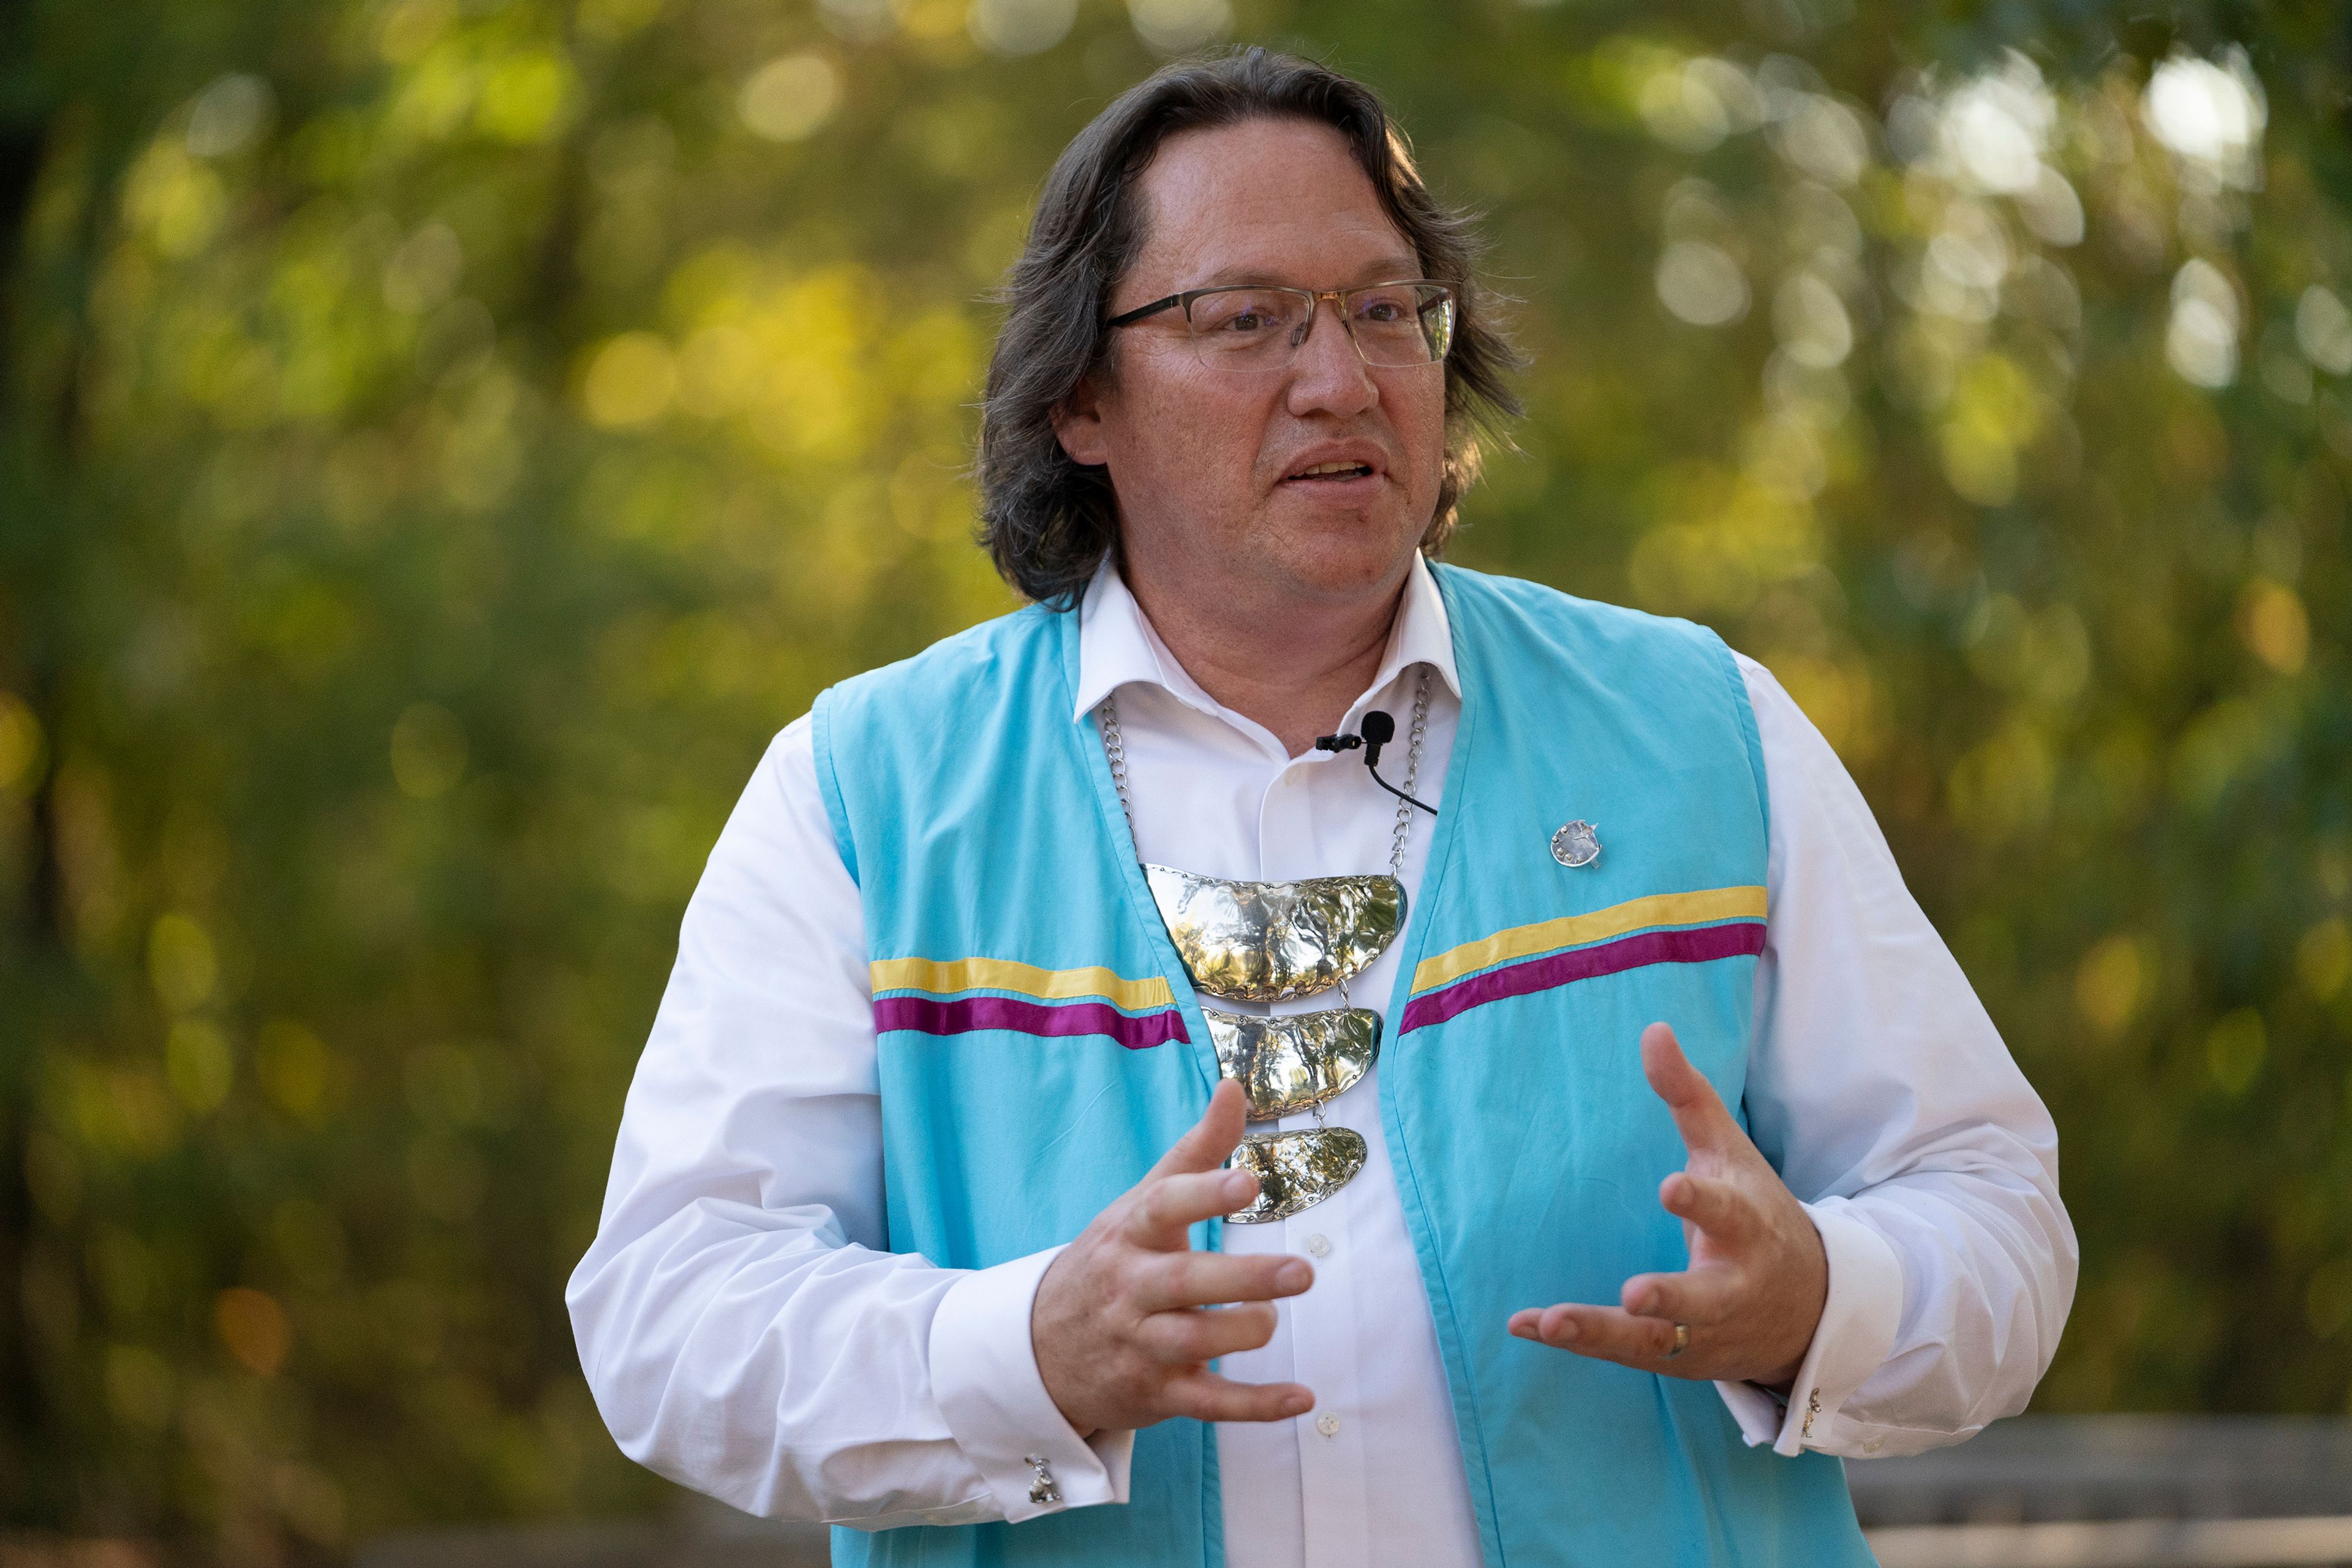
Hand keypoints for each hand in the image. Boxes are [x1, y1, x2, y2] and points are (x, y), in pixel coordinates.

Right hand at [1032, 1079, 1316, 1436]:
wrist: (1039, 1349)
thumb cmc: (1112, 1259)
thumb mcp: (1143, 1200)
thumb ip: (1196, 1148)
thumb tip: (1234, 1084)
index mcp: (1131, 1234)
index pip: (1165, 1208)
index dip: (1205, 1194)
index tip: (1248, 1182)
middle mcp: (1132, 1289)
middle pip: (1186, 1282)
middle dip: (1244, 1278)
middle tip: (1301, 1271)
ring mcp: (1142, 1344)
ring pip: (1195, 1342)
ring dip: (1242, 1332)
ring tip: (1272, 1319)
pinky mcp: (1157, 1393)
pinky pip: (1210, 1403)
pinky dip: (1257, 1405)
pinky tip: (1301, 1396)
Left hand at [1507, 1022, 1826, 1386]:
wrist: (1809, 1308)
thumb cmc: (1758, 1213)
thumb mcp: (1729, 1153)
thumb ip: (1688, 1096)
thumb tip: (1652, 1029)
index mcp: (1747, 1226)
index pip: (1726, 1211)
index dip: (1700, 1201)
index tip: (1671, 1186)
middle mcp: (1731, 1285)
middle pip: (1702, 1298)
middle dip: (1671, 1297)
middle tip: (1634, 1293)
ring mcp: (1704, 1330)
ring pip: (1656, 1340)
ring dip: (1603, 1332)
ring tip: (1552, 1321)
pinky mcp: (1677, 1357)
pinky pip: (1622, 1354)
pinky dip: (1576, 1342)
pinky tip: (1524, 1325)